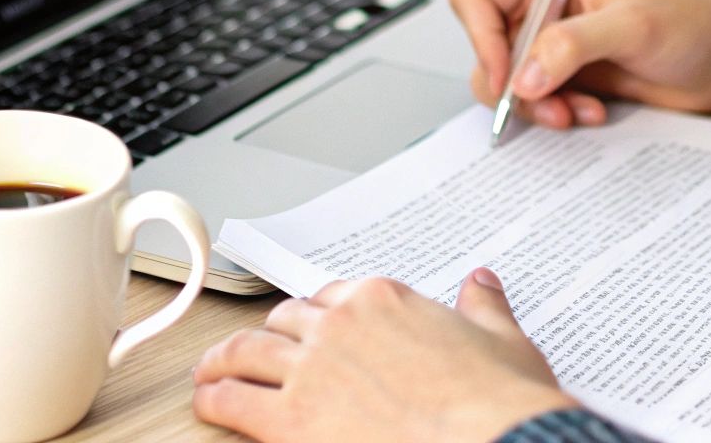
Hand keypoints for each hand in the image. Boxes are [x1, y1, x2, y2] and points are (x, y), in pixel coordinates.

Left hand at [192, 270, 576, 442]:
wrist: (496, 441)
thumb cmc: (501, 402)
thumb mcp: (503, 342)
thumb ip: (483, 308)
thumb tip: (482, 283)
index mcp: (384, 299)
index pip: (332, 297)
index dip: (318, 316)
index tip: (313, 330)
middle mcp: (340, 324)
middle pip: (284, 321)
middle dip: (269, 336)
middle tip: (255, 351)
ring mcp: (312, 368)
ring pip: (247, 351)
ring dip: (223, 360)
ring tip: (210, 371)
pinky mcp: (291, 418)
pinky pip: (234, 400)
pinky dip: (214, 398)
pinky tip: (207, 403)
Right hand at [449, 0, 710, 127]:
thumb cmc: (694, 24)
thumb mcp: (634, 26)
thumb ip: (572, 45)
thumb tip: (523, 77)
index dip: (483, 37)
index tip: (507, 76)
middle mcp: (545, 0)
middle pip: (487, 43)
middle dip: (511, 82)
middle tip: (548, 106)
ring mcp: (553, 38)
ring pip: (507, 78)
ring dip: (536, 105)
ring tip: (576, 112)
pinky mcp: (567, 70)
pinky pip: (535, 99)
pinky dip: (556, 112)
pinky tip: (593, 112)